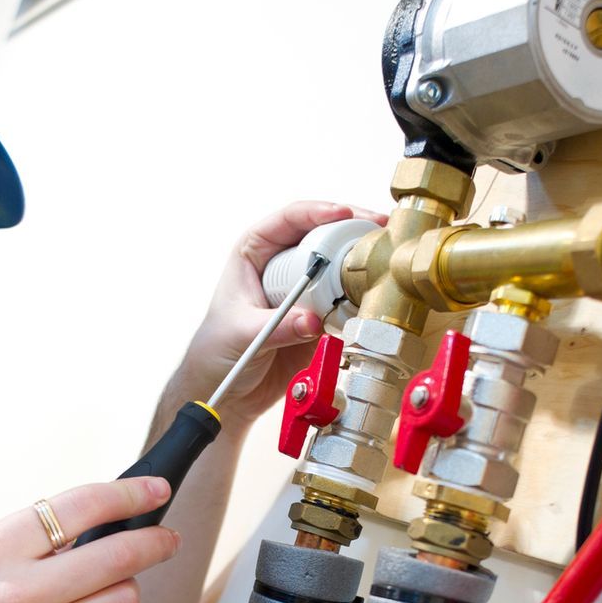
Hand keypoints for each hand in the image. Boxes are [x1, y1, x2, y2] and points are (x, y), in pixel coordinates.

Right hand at [0, 478, 179, 602]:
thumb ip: (36, 542)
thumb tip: (108, 520)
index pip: (81, 505)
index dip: (129, 494)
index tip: (155, 490)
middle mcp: (17, 591)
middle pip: (119, 554)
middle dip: (155, 543)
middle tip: (167, 540)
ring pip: (123, 599)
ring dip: (121, 593)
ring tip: (96, 596)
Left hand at [173, 200, 388, 430]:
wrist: (227, 391)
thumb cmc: (218, 351)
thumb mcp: (243, 334)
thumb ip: (279, 327)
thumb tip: (313, 320)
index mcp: (255, 252)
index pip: (290, 219)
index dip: (319, 211)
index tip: (345, 214)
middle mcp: (283, 264)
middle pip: (324, 235)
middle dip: (352, 231)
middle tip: (379, 234)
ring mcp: (304, 288)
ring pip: (339, 265)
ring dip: (361, 264)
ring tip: (383, 264)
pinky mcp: (321, 314)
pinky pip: (346, 301)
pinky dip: (361, 298)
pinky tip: (375, 297)